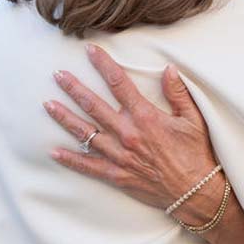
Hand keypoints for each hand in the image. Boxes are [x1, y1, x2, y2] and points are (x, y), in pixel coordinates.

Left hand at [44, 44, 220, 214]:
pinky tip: (53, 151)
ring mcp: (119, 156)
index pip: (119, 83)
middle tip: (57, 75)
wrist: (195, 193)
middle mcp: (127, 134)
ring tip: (48, 105)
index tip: (90, 51)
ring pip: (85, 133)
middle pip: (93, 106)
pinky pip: (88, 166)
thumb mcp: (193, 119)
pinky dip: (70, 159)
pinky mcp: (116, 175)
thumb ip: (178, 93)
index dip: (103, 64)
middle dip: (73, 88)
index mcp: (145, 117)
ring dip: (65, 118)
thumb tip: (168, 69)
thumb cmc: (196, 154)